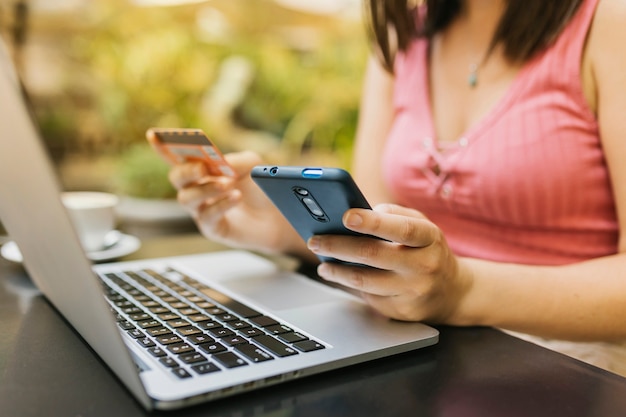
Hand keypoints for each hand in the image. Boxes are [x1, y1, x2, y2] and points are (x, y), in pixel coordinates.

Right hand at [169, 151, 301, 254]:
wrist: (277, 216)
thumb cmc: (260, 188)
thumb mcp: (253, 165)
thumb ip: (235, 160)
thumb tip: (220, 164)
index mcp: (202, 169)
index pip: (176, 157)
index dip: (162, 146)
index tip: (153, 135)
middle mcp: (197, 189)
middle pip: (177, 178)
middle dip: (187, 170)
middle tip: (203, 167)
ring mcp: (202, 210)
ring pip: (186, 199)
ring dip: (205, 188)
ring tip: (227, 184)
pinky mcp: (212, 228)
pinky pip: (206, 216)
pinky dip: (220, 205)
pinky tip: (236, 197)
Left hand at [307, 204, 470, 322]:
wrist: (452, 292)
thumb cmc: (428, 251)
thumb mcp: (422, 226)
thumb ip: (395, 214)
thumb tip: (362, 211)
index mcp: (430, 238)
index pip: (401, 228)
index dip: (373, 222)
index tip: (346, 216)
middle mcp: (425, 265)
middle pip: (374, 255)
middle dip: (338, 246)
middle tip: (315, 241)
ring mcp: (413, 291)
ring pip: (365, 280)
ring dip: (337, 271)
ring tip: (322, 262)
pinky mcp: (402, 311)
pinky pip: (368, 296)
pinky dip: (348, 284)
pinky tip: (337, 275)